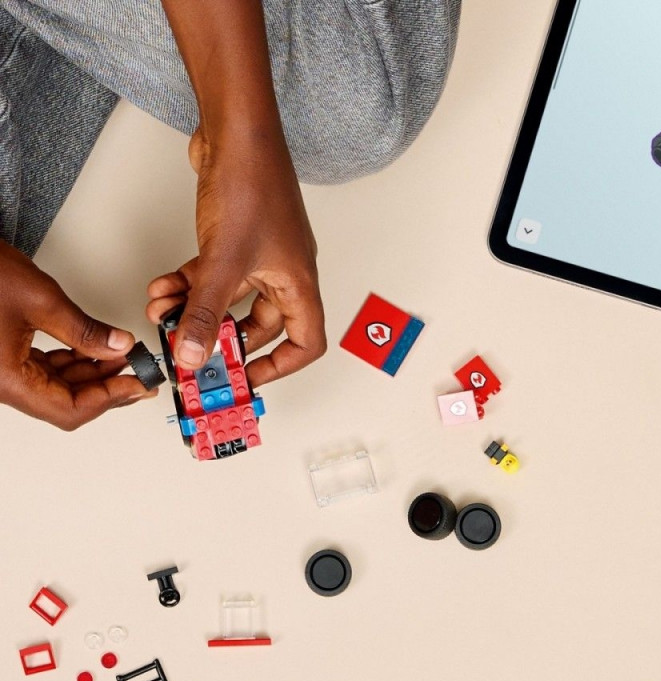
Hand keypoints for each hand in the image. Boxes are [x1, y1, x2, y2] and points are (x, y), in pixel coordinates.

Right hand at [0, 241, 157, 429]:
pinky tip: (97, 350)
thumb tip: (120, 347)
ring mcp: (3, 371)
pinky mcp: (5, 356)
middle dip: (107, 388)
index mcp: (6, 379)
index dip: (110, 399)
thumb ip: (85, 331)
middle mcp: (2, 382)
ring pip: (58, 387)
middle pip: (66, 402)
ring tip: (124, 357)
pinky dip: (75, 362)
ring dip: (93, 375)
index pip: (69, 409)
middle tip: (140, 374)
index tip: (138, 384)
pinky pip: (46, 370)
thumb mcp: (42, 300)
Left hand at [146, 129, 325, 384]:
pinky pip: (213, 277)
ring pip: (229, 301)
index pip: (305, 342)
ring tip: (165, 316)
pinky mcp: (236, 240)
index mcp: (298, 283)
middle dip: (223, 339)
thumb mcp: (224, 261)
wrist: (236, 131)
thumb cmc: (252, 184)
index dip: (280, 367)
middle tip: (196, 353)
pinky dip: (188, 286)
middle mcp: (283, 274)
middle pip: (260, 327)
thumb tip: (194, 355)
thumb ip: (206, 312)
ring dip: (196, 311)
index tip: (246, 377)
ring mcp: (260, 257)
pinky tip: (162, 289)